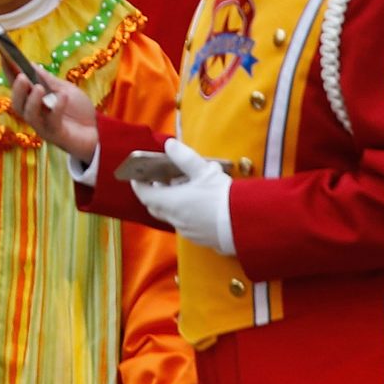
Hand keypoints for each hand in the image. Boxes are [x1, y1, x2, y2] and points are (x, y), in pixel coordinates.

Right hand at [8, 65, 97, 161]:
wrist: (98, 132)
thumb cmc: (79, 111)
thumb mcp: (65, 89)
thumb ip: (48, 80)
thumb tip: (31, 64)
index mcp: (35, 102)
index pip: (18, 87)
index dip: (9, 73)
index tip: (4, 57)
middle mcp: (35, 115)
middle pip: (18, 104)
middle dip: (17, 90)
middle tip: (22, 76)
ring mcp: (44, 126)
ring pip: (29, 115)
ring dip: (32, 100)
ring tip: (38, 88)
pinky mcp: (56, 135)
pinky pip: (52, 121)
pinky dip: (57, 107)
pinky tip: (63, 97)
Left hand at [130, 140, 235, 254]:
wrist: (246, 224)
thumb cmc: (222, 197)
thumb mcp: (204, 171)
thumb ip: (184, 157)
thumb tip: (169, 144)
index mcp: (172, 203)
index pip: (144, 195)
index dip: (138, 184)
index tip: (137, 176)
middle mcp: (176, 220)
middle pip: (157, 206)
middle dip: (156, 193)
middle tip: (162, 180)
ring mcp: (189, 231)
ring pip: (173, 215)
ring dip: (174, 202)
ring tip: (188, 187)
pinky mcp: (202, 238)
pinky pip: (188, 224)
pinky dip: (187, 212)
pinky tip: (202, 203)